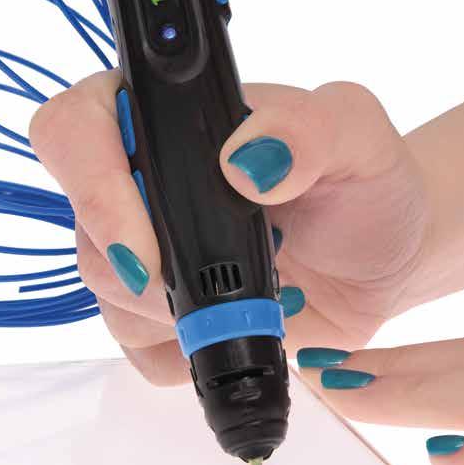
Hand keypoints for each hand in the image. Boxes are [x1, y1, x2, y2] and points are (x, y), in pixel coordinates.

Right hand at [29, 71, 429, 384]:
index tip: (145, 243)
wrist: (386, 255)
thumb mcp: (359, 135)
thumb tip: (244, 160)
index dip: (90, 180)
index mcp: (167, 112)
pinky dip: (186, 352)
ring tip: (256, 296)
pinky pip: (136, 347)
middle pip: (82, 220)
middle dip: (141, 268)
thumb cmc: (366, 180)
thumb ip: (310, 128)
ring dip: (174, 311)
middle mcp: (139, 173)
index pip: (77, 123)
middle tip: (212, 288)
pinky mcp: (157, 310)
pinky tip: (239, 329)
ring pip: (103, 288)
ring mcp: (142, 243)